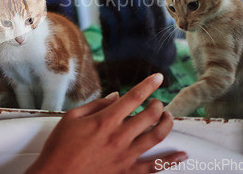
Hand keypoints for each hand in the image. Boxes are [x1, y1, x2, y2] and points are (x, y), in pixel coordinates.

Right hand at [26, 74, 186, 173]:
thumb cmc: (59, 147)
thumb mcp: (71, 118)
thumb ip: (96, 105)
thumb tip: (115, 96)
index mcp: (105, 120)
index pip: (133, 97)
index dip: (148, 85)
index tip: (158, 77)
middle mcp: (119, 136)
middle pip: (149, 115)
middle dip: (157, 104)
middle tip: (157, 101)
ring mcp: (125, 156)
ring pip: (156, 137)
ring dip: (166, 124)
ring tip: (167, 117)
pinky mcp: (127, 172)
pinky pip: (154, 167)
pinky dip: (170, 161)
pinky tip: (182, 155)